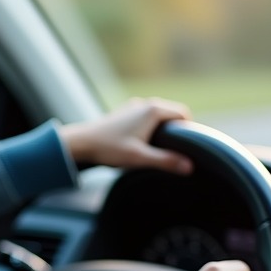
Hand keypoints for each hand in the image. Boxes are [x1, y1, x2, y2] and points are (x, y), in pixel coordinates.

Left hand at [59, 97, 192, 173]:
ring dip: (162, 128)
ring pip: (157, 115)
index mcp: (152, 110)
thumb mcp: (139, 158)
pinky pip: (145, 117)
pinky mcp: (123, 113)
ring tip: (158, 147)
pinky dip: (149, 127)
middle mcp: (144, 103)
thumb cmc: (108, 148)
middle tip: (174, 149)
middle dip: (175, 129)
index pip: (183, 113)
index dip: (188, 129)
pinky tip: (142, 142)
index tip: (186, 146)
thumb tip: (189, 166)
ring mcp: (132, 106)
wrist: (80, 143)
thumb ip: (165, 161)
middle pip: (171, 113)